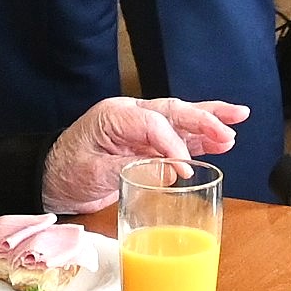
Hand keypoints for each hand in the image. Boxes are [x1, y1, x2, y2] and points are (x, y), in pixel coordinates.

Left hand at [40, 95, 246, 210]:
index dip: (174, 144)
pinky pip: (178, 136)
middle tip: (230, 129)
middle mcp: (131, 115)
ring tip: (238, 120)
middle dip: (205, 118)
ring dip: (210, 121)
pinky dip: (200, 139)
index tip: (185, 169)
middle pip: (174, 111)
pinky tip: (221, 140)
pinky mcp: (146, 143)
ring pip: (181, 119)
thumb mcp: (95, 173)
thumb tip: (172, 173)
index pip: (154, 123)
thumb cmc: (66, 173)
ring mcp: (140, 127)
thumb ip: (134, 169)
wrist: (52, 180)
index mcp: (115, 115)